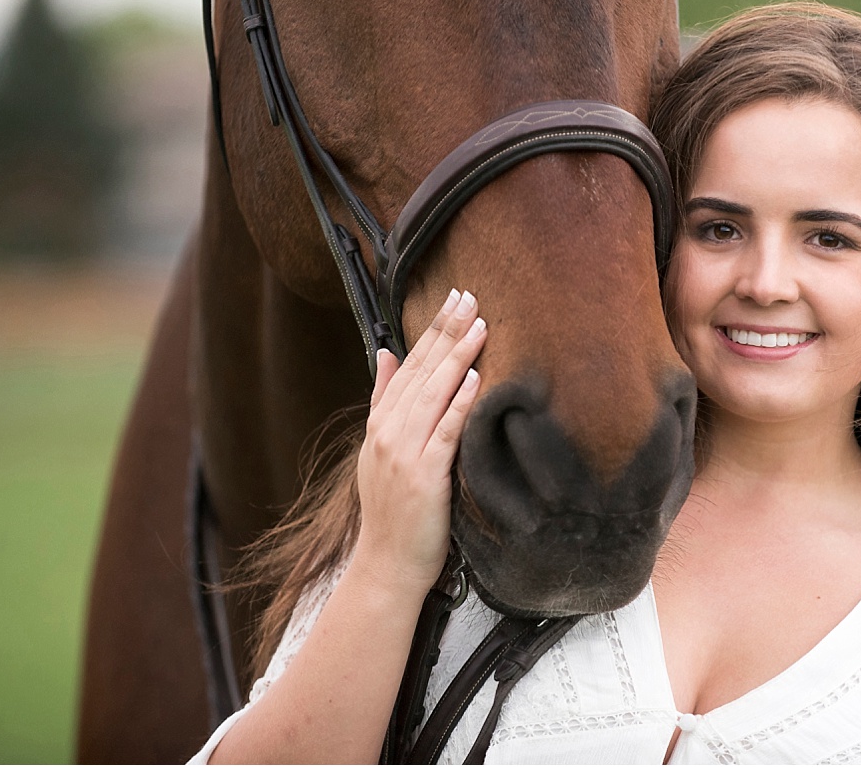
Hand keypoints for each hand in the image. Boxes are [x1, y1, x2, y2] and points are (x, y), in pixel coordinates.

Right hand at [351, 288, 485, 590]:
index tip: (453, 299)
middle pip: (422, 372)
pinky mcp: (424, 477)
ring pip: (433, 395)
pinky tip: (473, 379)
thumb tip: (389, 354)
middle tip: (469, 296)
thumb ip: (385, 399)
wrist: (386, 564)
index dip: (432, 330)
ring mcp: (404, 454)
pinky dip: (458, 404)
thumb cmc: (393, 509)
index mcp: (381, 423)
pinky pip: (445, 433)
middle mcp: (389, 433)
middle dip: (446, 331)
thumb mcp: (380, 448)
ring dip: (457, 357)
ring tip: (479, 325)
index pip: (410, 365)